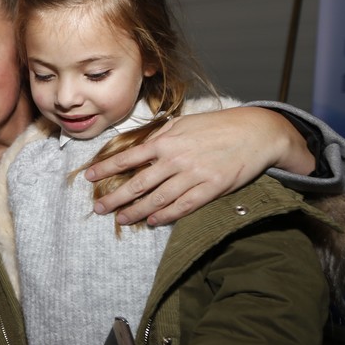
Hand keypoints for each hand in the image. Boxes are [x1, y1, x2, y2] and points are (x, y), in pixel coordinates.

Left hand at [85, 107, 310, 224]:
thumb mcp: (184, 123)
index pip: (128, 157)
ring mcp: (193, 175)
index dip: (106, 169)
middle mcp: (175, 159)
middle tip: (99, 209)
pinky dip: (165, 215)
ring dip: (137, 211)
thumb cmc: (217, 126)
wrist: (255, 132)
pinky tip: (153, 221)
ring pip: (157, 199)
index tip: (90, 178)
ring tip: (122, 219)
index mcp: (166, 141)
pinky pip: (182, 206)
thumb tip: (140, 147)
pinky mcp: (210, 189)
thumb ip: (161, 136)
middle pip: (138, 184)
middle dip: (115, 198)